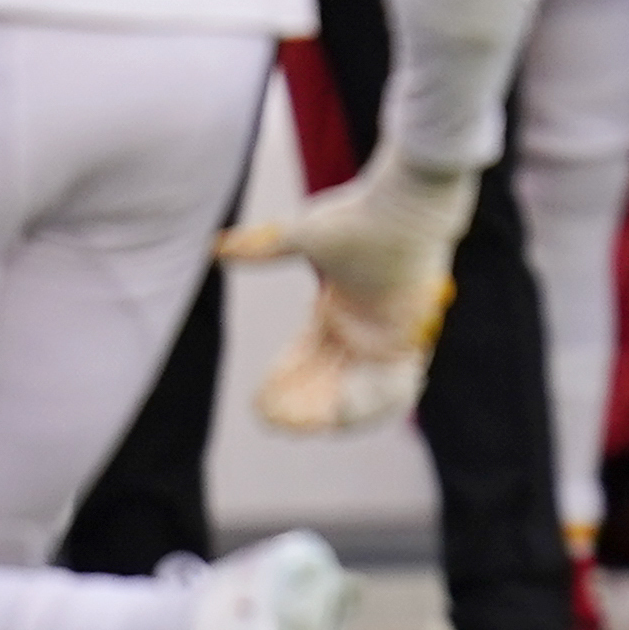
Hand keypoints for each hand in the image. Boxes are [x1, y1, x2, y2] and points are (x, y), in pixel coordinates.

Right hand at [215, 150, 477, 431]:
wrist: (407, 206)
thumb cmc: (362, 215)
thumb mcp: (302, 238)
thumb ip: (263, 247)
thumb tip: (216, 249)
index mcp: (342, 311)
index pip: (308, 359)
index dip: (284, 383)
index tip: (259, 403)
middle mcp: (365, 330)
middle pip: (331, 383)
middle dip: (301, 407)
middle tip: (271, 420)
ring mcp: (390, 337)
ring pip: (359, 392)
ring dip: (329, 413)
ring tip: (298, 423)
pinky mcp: (413, 340)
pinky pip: (393, 389)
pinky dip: (369, 406)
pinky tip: (336, 416)